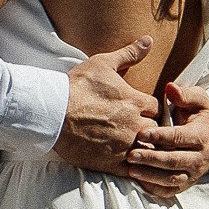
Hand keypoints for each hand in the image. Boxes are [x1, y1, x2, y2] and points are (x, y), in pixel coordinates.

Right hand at [55, 37, 156, 169]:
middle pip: (155, 130)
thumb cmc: (76, 86)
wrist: (51, 112)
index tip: (139, 110)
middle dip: (148, 128)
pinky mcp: (111, 162)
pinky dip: (133, 166)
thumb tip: (149, 40)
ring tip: (132, 144)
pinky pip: (133, 169)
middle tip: (137, 127)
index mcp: (135, 101)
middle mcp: (134, 124)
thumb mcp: (102, 64)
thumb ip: (129, 53)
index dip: (148, 108)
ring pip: (147, 150)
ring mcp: (124, 145)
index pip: (157, 107)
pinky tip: (127, 162)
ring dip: (142, 147)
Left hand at [125, 74, 208, 202]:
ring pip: (172, 179)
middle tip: (130, 155)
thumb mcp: (199, 100)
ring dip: (150, 176)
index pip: (180, 138)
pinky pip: (169, 191)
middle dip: (152, 159)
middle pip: (175, 161)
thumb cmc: (200, 116)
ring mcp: (193, 174)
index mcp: (204, 136)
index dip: (161, 136)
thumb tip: (170, 88)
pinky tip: (137, 180)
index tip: (141, 133)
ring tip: (131, 170)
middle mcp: (201, 158)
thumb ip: (185, 93)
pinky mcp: (185, 184)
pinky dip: (153, 188)